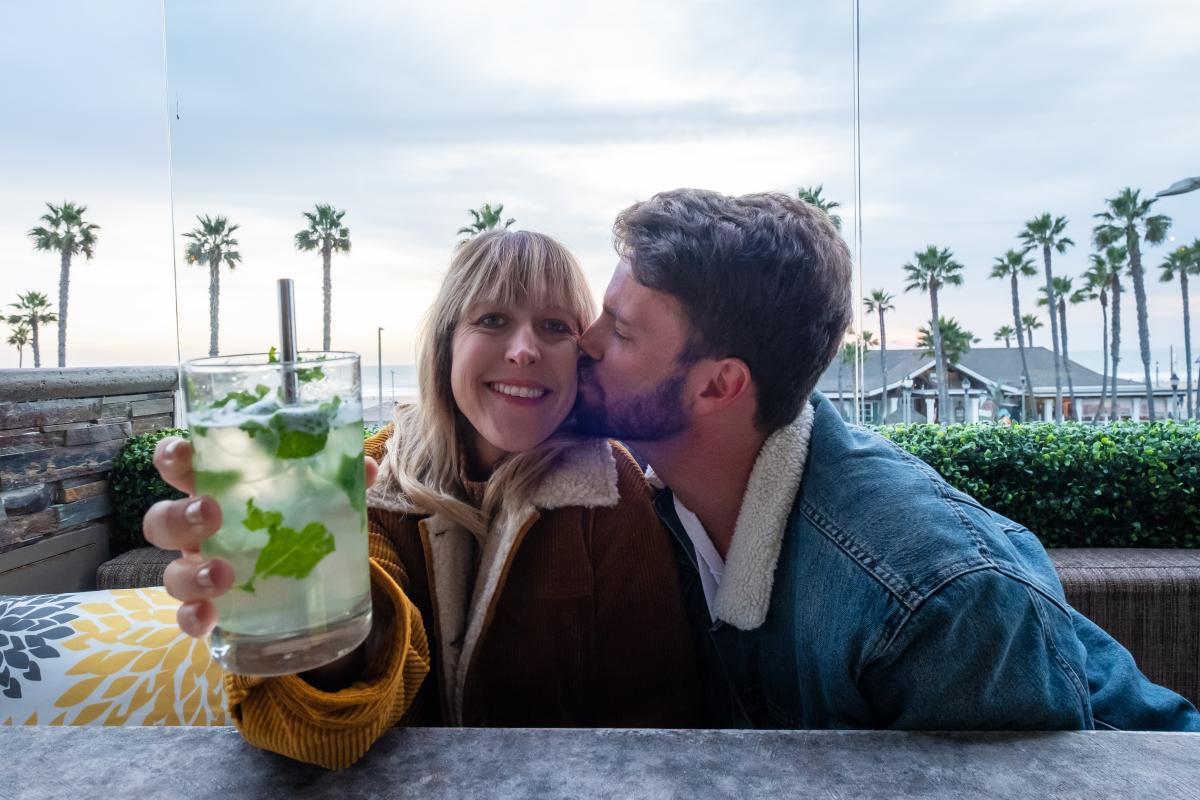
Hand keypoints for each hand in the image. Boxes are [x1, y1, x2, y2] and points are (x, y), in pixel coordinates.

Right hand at [144, 436, 378, 637]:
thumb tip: (366, 466)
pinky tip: (209, 618)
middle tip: (211, 513)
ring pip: (170, 572)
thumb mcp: (321, 502)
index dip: (172, 458)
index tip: (184, 454)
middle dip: (179, 515)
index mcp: (220, 492)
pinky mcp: (211, 610)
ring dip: (189, 572)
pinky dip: (192, 618)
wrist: (310, 588)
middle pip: (162, 520)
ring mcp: (199, 572)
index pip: (180, 467)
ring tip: (222, 574)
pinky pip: (186, 617)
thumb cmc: (299, 527)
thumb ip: (340, 483)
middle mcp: (200, 532)